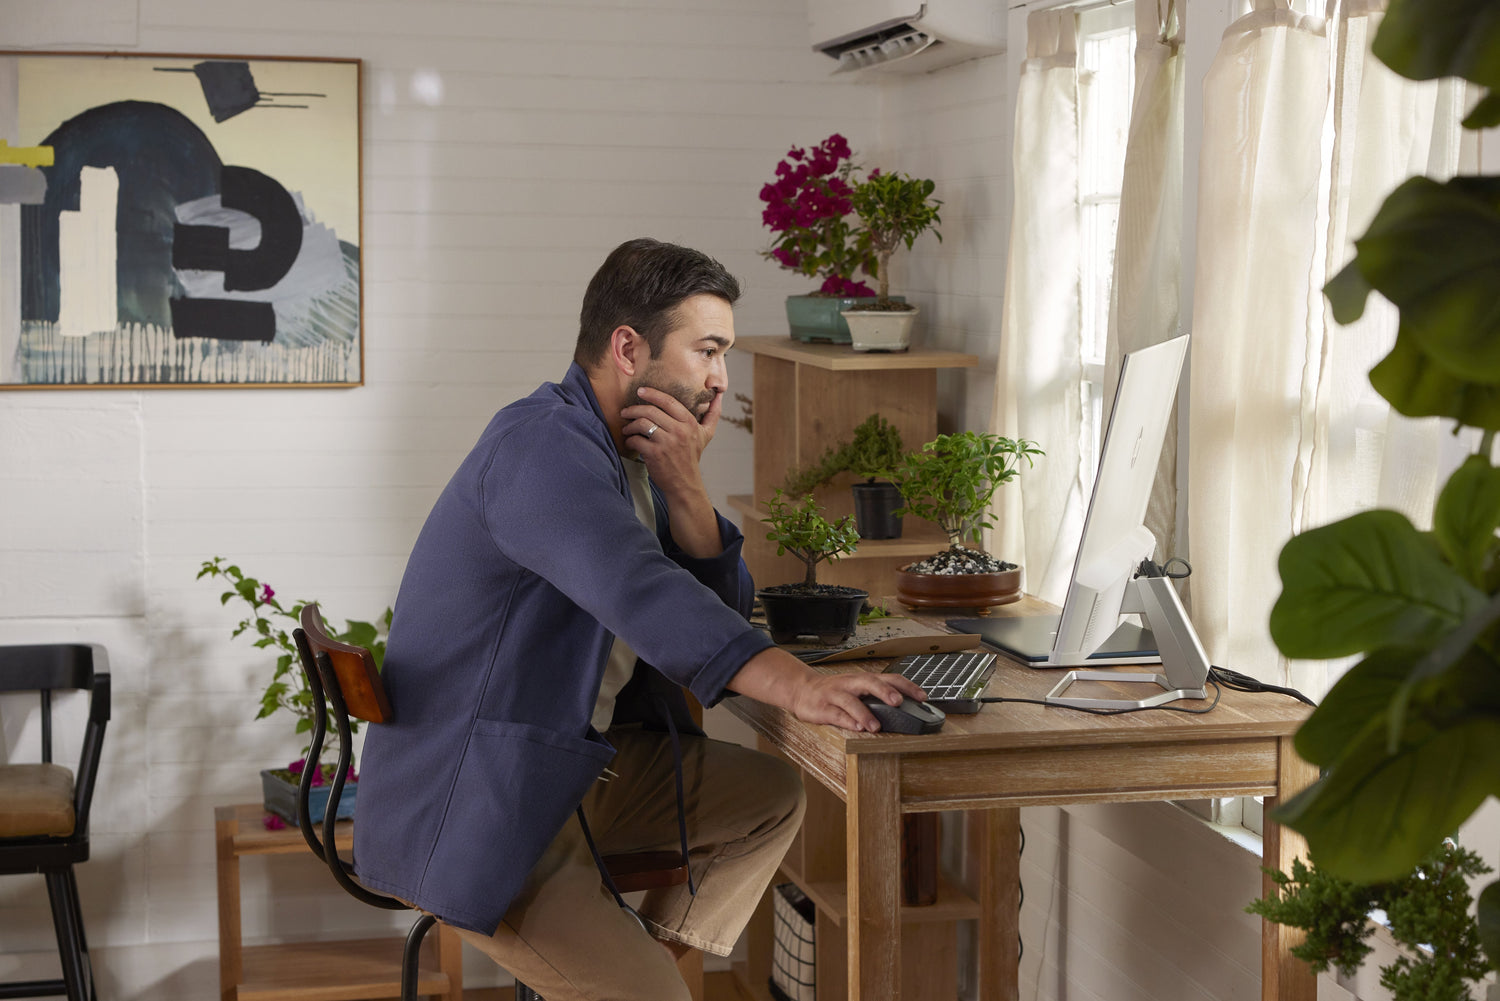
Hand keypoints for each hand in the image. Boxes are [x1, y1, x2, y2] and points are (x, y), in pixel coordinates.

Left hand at [621, 386, 719, 498]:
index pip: (668, 401)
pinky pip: (636, 439)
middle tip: (626, 412)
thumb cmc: (692, 457)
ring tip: (627, 428)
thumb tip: (719, 395)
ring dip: (630, 425)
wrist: (685, 483)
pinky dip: (630, 439)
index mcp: (689, 423)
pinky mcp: (655, 454)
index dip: (652, 394)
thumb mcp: (706, 434)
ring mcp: (666, 442)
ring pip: (642, 424)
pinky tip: (630, 441)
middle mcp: (679, 431)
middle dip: (634, 409)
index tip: (640, 391)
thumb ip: (713, 414)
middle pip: (651, 411)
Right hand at [731, 648, 929, 732]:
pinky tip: (856, 728)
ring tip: (876, 726)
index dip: (907, 686)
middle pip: (869, 682)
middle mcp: (850, 684)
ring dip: (864, 713)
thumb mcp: (857, 690)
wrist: (802, 689)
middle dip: (885, 691)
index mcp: (862, 680)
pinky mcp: (822, 708)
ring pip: (851, 701)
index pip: (888, 678)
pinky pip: (835, 714)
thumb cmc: (835, 692)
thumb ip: (876, 697)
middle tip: (899, 702)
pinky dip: (847, 721)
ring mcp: (835, 695)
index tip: (923, 697)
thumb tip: (905, 708)